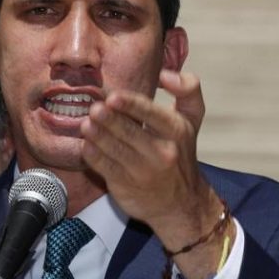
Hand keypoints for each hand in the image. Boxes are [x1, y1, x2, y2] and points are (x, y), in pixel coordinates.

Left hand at [80, 69, 231, 278]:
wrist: (182, 204)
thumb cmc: (181, 153)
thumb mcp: (193, 119)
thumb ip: (188, 90)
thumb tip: (166, 74)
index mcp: (177, 130)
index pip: (152, 114)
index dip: (131, 105)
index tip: (113, 97)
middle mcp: (162, 152)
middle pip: (130, 132)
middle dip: (108, 119)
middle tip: (93, 109)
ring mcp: (143, 171)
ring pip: (115, 150)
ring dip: (97, 135)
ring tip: (85, 124)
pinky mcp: (126, 186)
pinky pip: (105, 167)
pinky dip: (93, 155)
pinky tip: (86, 144)